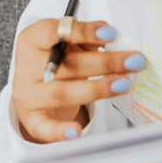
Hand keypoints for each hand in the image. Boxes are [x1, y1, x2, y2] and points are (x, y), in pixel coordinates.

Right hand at [10, 17, 146, 142]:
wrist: (34, 89)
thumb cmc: (58, 60)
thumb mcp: (67, 43)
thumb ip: (86, 39)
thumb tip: (112, 38)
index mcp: (32, 39)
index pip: (54, 31)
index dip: (83, 31)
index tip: (111, 33)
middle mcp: (26, 66)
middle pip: (67, 64)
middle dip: (105, 63)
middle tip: (134, 61)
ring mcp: (28, 94)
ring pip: (62, 93)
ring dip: (97, 89)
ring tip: (124, 84)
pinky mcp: (32, 118)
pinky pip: (44, 127)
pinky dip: (60, 130)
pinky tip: (77, 131)